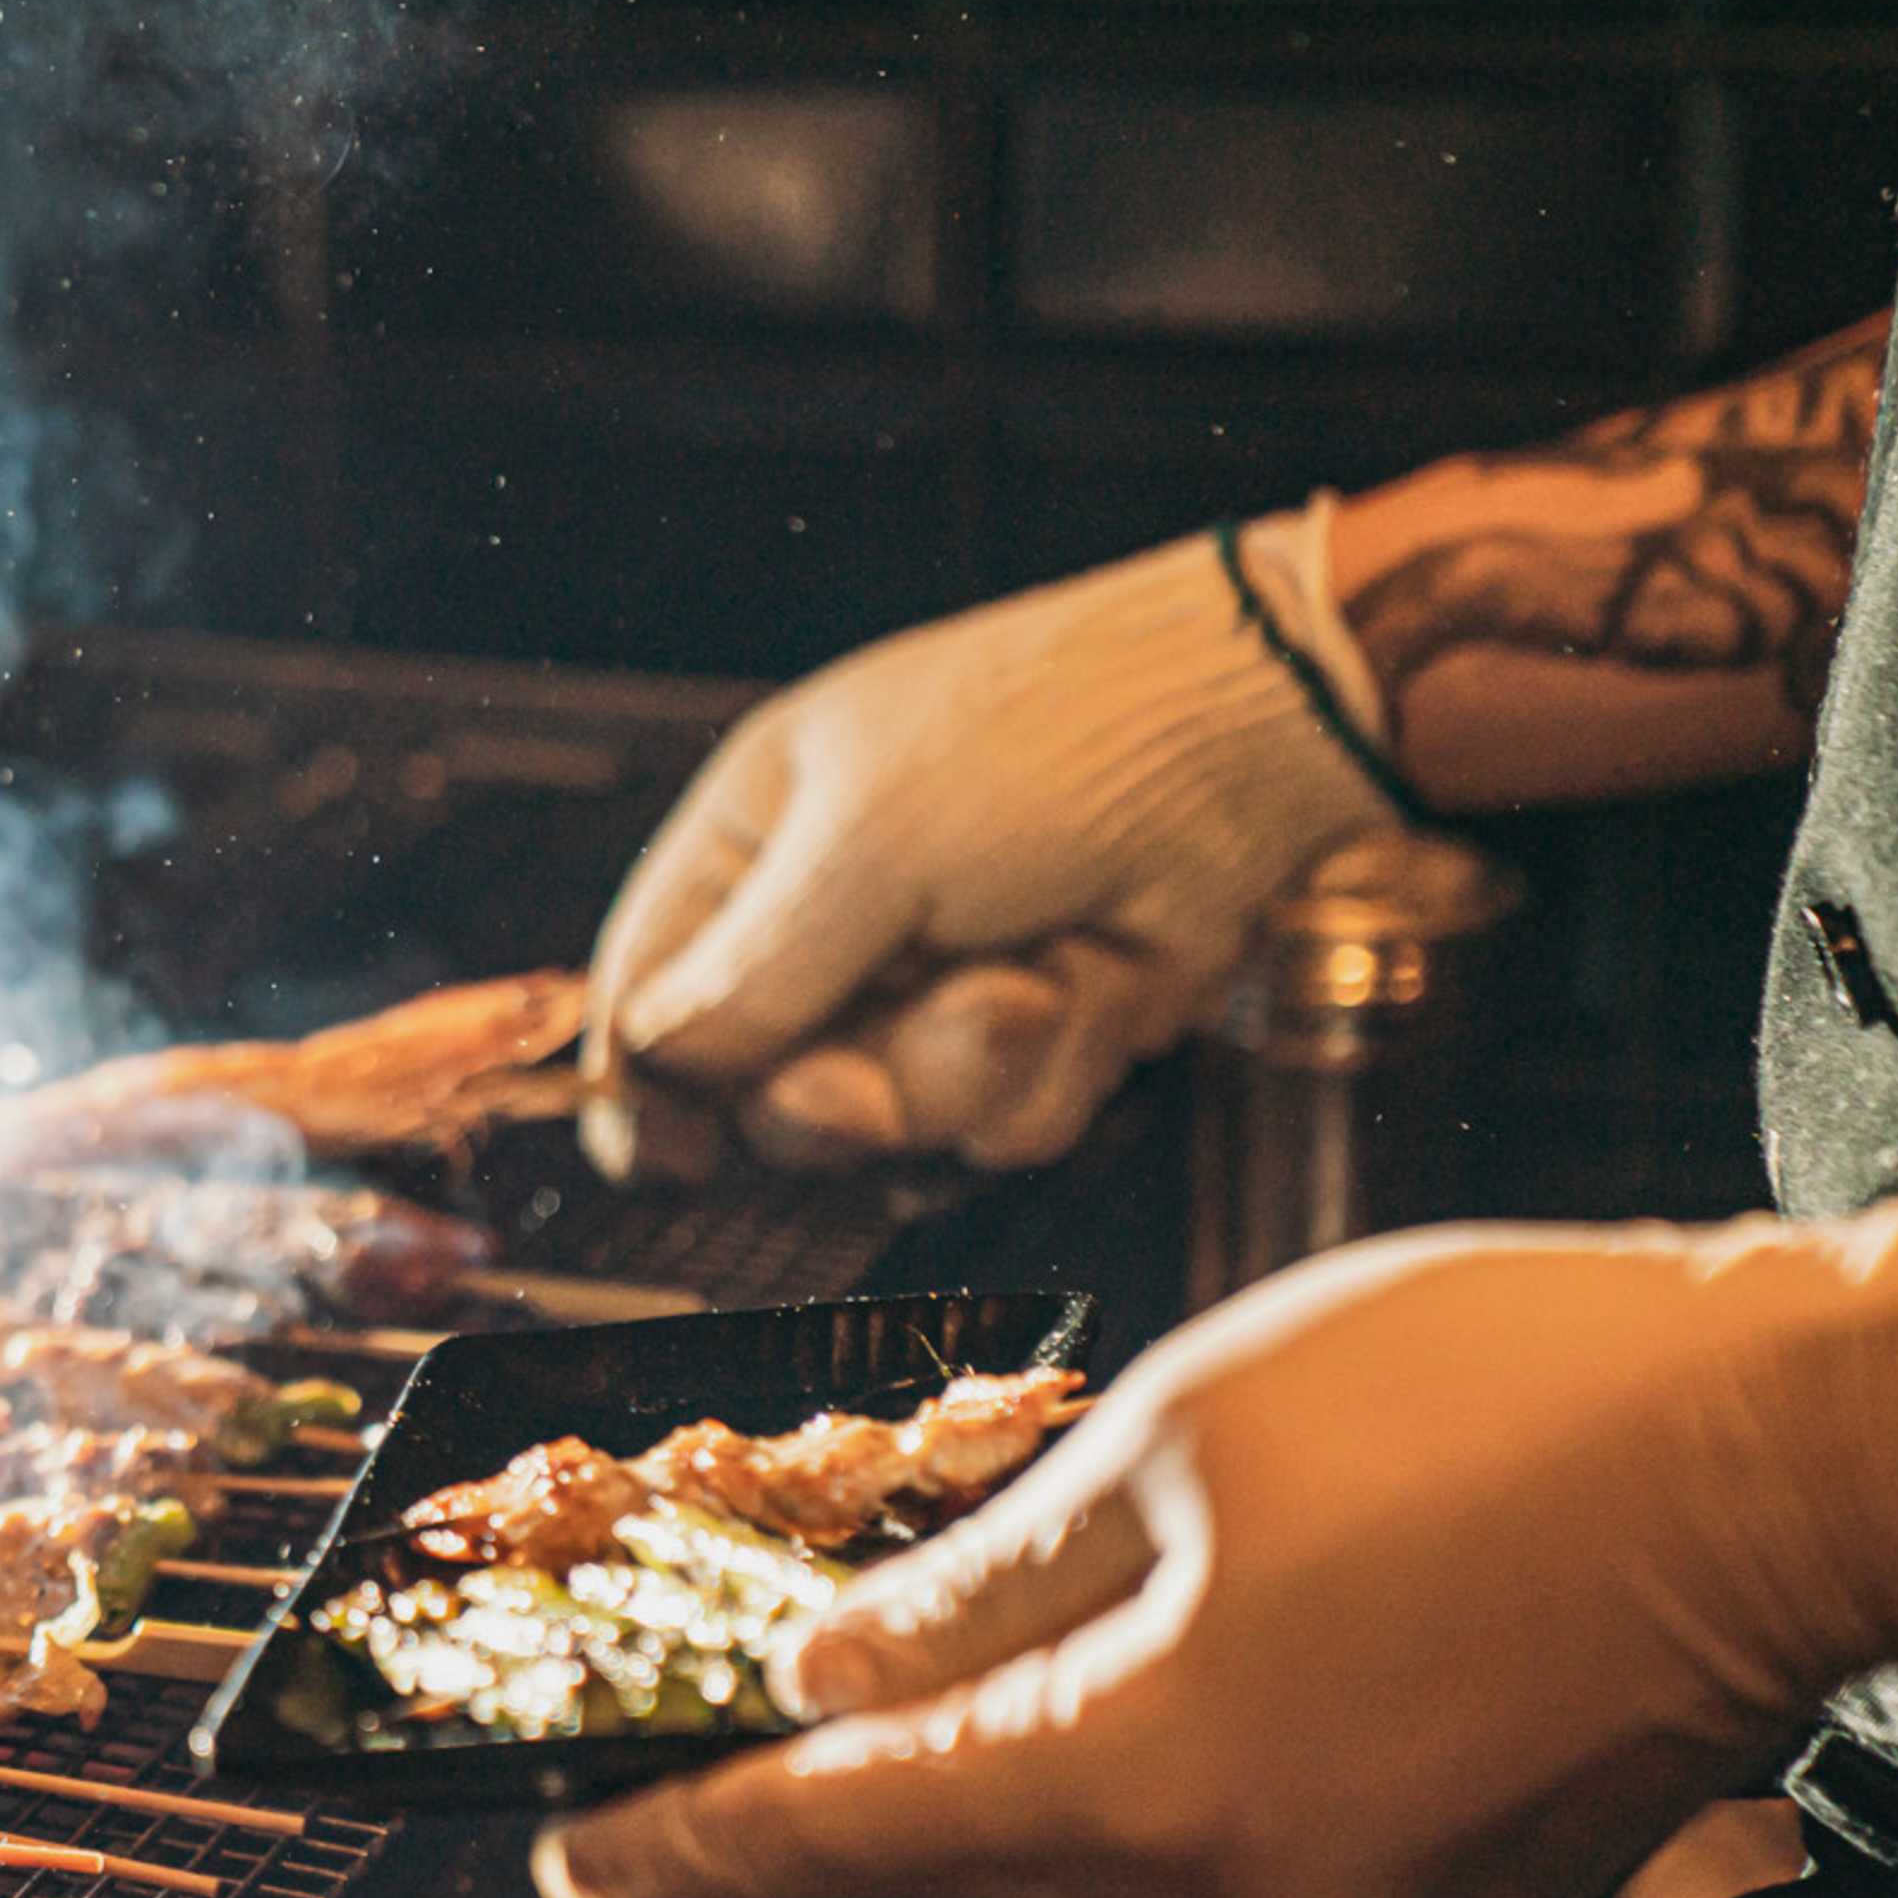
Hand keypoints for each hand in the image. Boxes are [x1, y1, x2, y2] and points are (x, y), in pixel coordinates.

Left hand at [531, 1205, 1897, 1897]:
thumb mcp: (1179, 1435)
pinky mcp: (1455, 1892)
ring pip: (1104, 1852)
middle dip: (835, 1800)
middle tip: (699, 1762)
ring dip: (998, 1770)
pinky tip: (1135, 1666)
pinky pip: (1233, 1848)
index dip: (693, 1848)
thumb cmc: (1511, 1397)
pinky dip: (1148, 1767)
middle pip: (976, 1855)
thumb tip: (843, 1667)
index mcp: (1162, 1780)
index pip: (855, 1835)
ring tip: (904, 1682)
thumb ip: (986, 1577)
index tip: (575, 1865)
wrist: (1809, 1447)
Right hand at [580, 511, 1394, 1174]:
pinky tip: (1094, 977)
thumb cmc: (1048, 737)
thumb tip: (649, 1062)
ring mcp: (934, 985)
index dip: (643, 1083)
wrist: (1255, 738)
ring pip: (896, 1122)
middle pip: (766, 1087)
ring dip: (967, 1070)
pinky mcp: (1033, 1035)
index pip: (648, 984)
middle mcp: (833, 921)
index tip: (664, 1160)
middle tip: (863, 1084)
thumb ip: (748, 973)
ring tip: (1032, 976)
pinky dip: (1057, 1069)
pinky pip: (1003, 1124)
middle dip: (834, 1094)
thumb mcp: (866, 846)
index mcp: (758, 841)